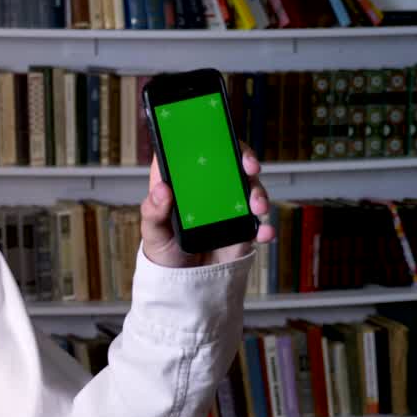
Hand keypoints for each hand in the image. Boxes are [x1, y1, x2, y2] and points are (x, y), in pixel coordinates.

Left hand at [139, 143, 275, 268]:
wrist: (183, 282)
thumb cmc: (163, 248)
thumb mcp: (152, 229)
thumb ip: (153, 210)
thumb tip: (163, 189)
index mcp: (183, 181)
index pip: (195, 149)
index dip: (208, 135)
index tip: (219, 134)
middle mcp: (209, 188)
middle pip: (230, 162)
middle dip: (245, 159)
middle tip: (250, 167)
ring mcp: (229, 206)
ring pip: (249, 188)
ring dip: (258, 193)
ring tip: (257, 207)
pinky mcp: (242, 227)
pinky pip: (258, 222)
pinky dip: (264, 226)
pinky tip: (263, 232)